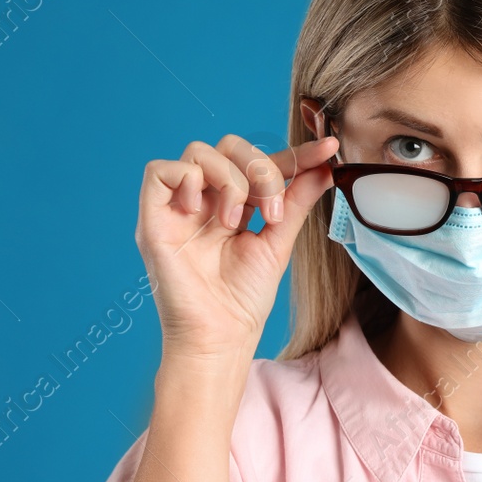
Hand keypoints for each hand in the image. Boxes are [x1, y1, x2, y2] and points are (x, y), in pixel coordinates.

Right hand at [135, 134, 338, 364]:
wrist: (220, 335)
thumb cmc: (243, 299)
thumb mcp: (278, 242)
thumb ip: (296, 201)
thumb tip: (325, 166)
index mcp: (235, 204)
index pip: (262, 163)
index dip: (295, 154)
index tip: (328, 149)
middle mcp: (206, 200)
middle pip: (229, 146)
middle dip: (260, 169)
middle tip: (271, 212)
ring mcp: (179, 206)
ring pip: (199, 151)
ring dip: (230, 180)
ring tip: (234, 223)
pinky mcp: (153, 217)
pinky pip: (160, 170)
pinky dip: (189, 180)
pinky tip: (202, 212)